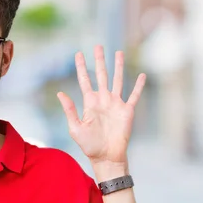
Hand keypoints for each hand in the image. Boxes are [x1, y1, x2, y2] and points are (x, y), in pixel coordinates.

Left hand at [57, 45, 144, 163]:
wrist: (106, 157)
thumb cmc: (89, 145)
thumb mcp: (75, 128)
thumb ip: (70, 110)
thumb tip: (60, 94)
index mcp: (89, 102)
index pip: (85, 80)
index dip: (82, 67)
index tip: (78, 54)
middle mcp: (103, 100)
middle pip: (102, 75)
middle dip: (99, 61)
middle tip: (98, 46)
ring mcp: (115, 104)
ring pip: (118, 80)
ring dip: (118, 67)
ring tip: (119, 53)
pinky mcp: (127, 111)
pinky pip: (134, 95)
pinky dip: (138, 86)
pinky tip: (142, 75)